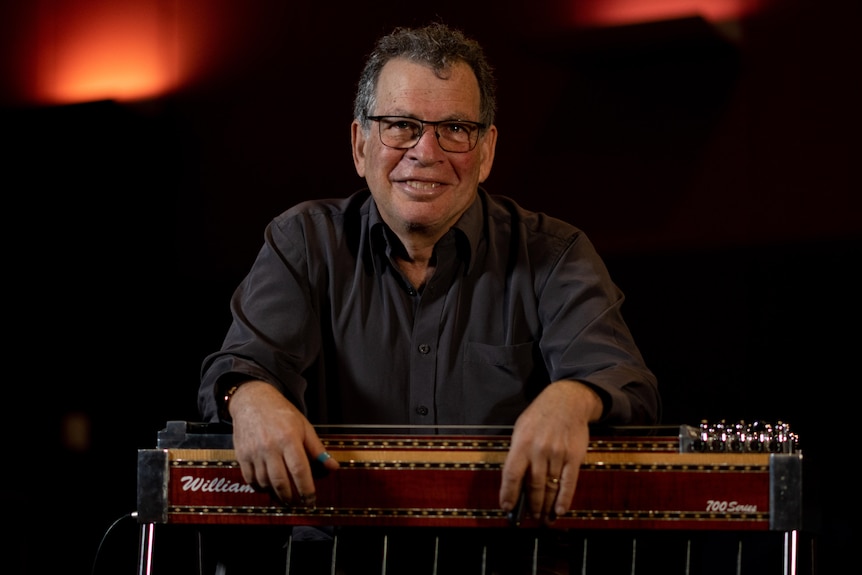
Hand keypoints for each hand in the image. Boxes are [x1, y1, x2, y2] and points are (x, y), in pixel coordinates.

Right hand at [228, 380, 339, 505]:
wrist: (253, 401)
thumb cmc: (281, 412)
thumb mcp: (304, 426)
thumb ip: (318, 449)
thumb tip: (333, 467)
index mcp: (289, 438)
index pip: (299, 470)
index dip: (306, 489)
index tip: (311, 500)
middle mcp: (270, 446)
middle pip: (281, 481)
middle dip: (291, 497)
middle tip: (298, 504)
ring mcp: (254, 452)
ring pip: (265, 483)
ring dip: (276, 494)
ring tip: (285, 496)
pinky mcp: (242, 455)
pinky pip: (250, 480)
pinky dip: (260, 488)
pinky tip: (268, 487)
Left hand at [498, 380, 601, 524]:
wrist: (567, 401)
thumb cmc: (540, 416)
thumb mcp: (521, 429)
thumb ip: (517, 453)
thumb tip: (514, 481)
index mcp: (522, 443)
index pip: (512, 474)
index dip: (508, 493)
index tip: (507, 508)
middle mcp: (539, 450)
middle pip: (533, 485)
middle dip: (531, 505)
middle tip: (530, 516)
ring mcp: (558, 454)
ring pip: (550, 487)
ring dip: (546, 506)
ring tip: (543, 518)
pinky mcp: (574, 457)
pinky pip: (568, 482)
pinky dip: (564, 499)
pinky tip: (559, 511)